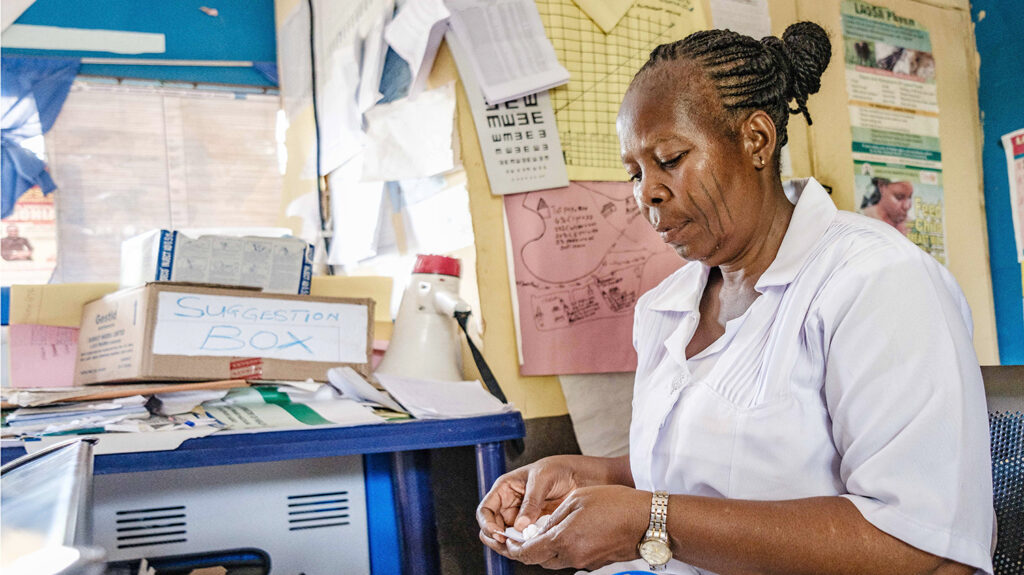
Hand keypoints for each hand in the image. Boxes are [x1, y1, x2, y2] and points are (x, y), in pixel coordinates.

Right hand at [477, 455, 613, 556]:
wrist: (581, 477)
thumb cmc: (559, 469)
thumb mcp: (542, 479)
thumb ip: (531, 501)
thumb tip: (520, 525)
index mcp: (505, 489)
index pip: (485, 510)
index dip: (487, 523)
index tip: (497, 533)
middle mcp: (510, 505)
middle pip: (493, 528)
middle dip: (496, 539)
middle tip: (507, 545)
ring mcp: (522, 518)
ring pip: (507, 538)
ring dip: (511, 545)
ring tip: (520, 548)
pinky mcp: (534, 528)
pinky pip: (525, 541)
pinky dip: (526, 546)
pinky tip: (533, 546)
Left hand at [506, 485, 650, 569]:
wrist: (647, 520)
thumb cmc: (616, 505)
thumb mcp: (576, 500)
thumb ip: (553, 517)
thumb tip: (540, 528)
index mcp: (564, 540)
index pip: (528, 553)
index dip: (514, 548)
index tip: (507, 541)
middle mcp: (572, 556)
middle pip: (540, 560)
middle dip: (529, 549)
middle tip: (523, 536)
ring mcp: (585, 562)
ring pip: (555, 561)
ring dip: (546, 549)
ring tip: (546, 531)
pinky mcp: (595, 562)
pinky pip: (571, 558)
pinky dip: (564, 549)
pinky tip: (569, 533)